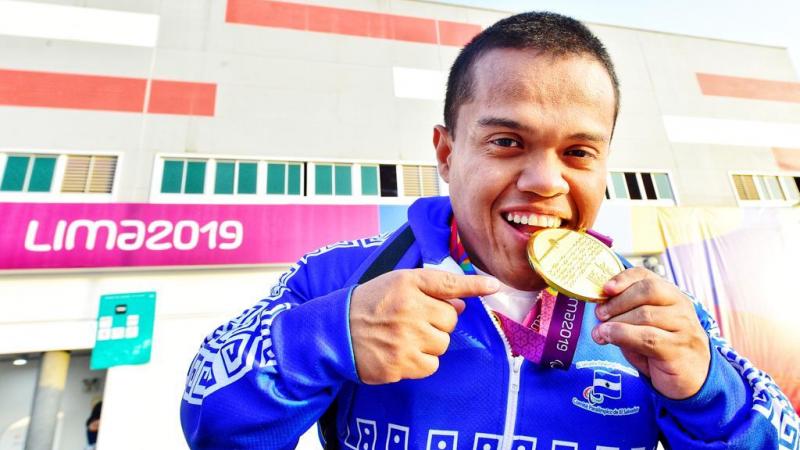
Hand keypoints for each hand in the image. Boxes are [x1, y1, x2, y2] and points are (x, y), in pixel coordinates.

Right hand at [350, 269, 498, 383]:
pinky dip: (421, 362)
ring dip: (430, 344)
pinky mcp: (399, 365)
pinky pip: (431, 366)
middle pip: (450, 320)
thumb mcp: (396, 284)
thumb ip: (431, 288)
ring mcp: (404, 339)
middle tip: (413, 321)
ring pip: (443, 344)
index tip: (495, 287)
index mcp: (407, 284)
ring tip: (404, 337)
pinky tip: (401, 353)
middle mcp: (408, 309)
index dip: (474, 287)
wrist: (335, 333)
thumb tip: (463, 302)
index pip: (449, 284)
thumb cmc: (370, 304)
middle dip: (438, 322)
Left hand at [591, 268, 710, 399]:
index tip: (605, 289)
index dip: (623, 278)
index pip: (647, 275)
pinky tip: (607, 337)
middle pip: (648, 290)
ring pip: (645, 314)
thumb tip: (600, 310)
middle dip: (618, 301)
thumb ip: (626, 316)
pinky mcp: (679, 349)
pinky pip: (647, 337)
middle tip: (599, 314)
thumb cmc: (662, 350)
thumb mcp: (642, 328)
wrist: (692, 381)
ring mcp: (684, 327)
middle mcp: (681, 307)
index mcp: (670, 295)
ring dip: (616, 321)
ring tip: (600, 331)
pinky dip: (622, 334)